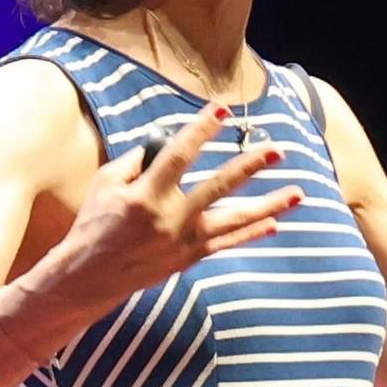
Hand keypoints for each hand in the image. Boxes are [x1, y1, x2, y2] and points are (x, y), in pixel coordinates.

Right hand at [47, 105, 304, 307]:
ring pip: (234, 220)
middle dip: (250, 167)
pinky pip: (228, 243)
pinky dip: (252, 233)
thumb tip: (168, 138)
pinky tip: (276, 223)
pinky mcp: (190, 258)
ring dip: (269, 205)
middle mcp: (170, 219)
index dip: (201, 129)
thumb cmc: (94, 223)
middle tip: (278, 151)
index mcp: (145, 195)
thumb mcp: (106, 183)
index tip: (221, 109)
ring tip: (298, 193)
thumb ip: (138, 159)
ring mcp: (184, 241)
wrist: (89, 276)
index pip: (178, 155)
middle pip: (218, 188)